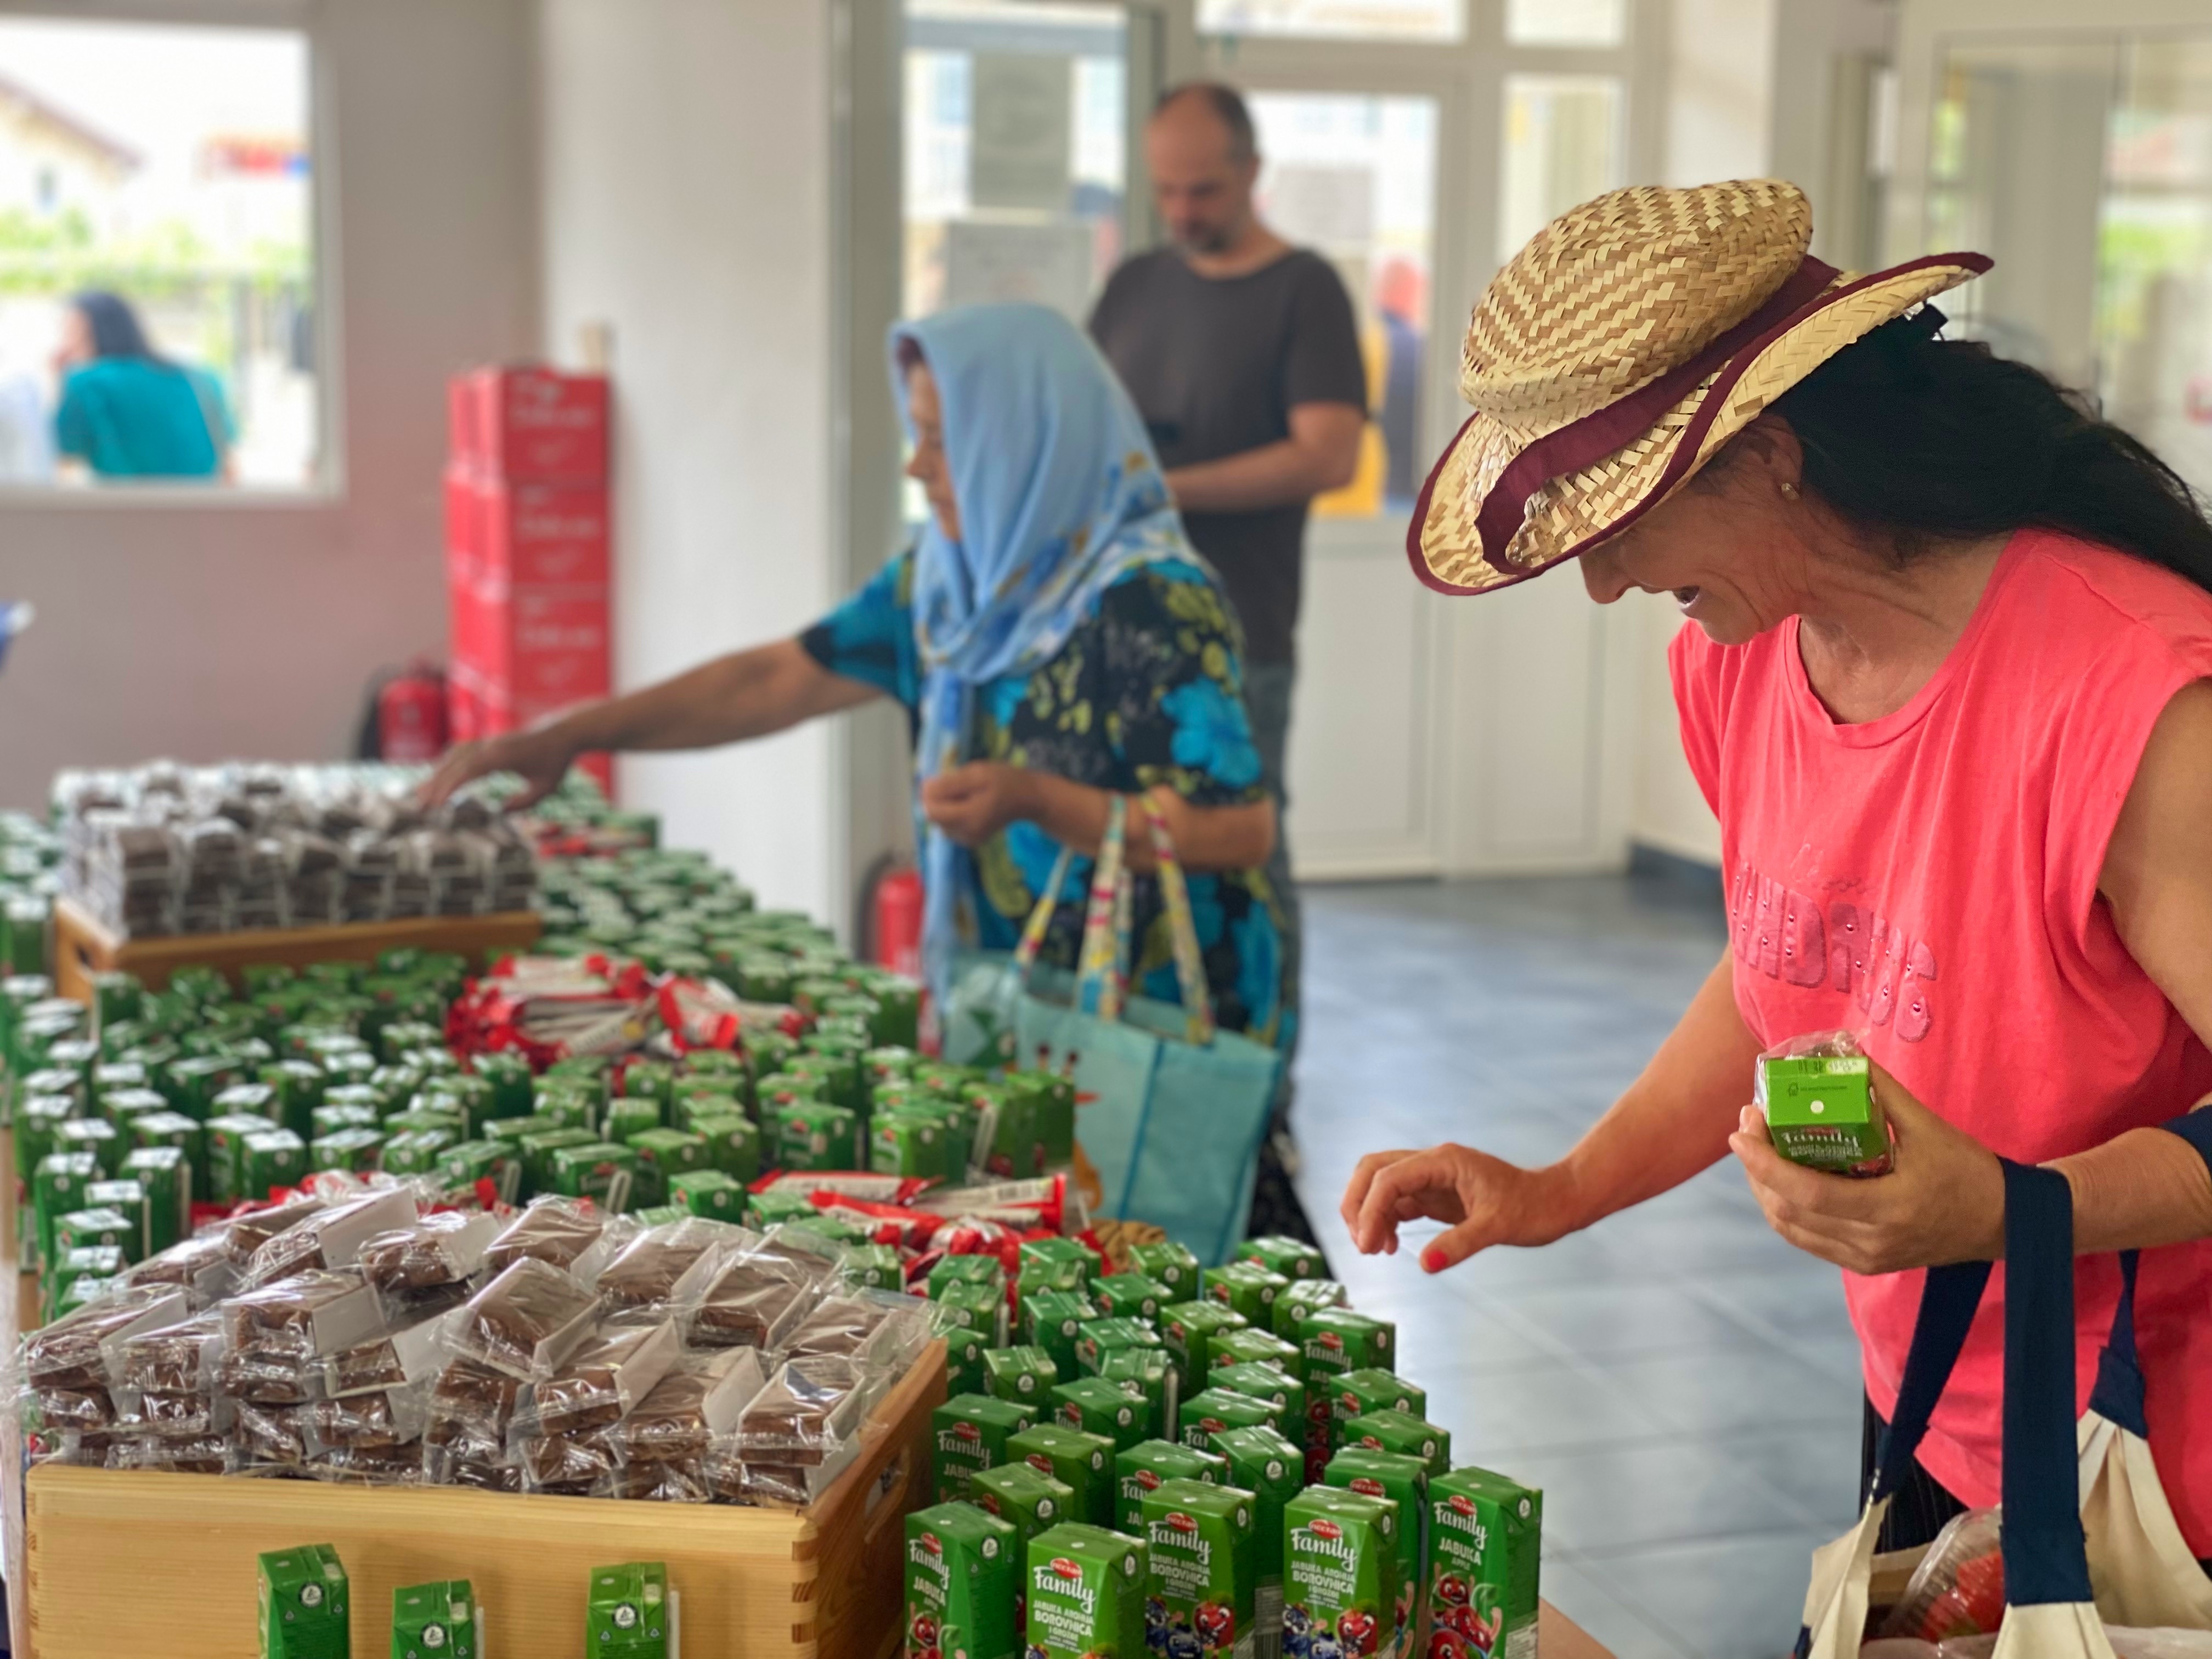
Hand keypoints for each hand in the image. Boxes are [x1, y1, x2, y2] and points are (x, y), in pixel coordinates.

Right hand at [417, 727, 575, 811]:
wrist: (562, 732)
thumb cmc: (555, 761)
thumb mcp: (546, 787)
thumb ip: (524, 803)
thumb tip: (501, 810)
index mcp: (502, 756)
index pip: (468, 771)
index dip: (449, 787)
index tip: (435, 804)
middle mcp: (490, 746)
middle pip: (455, 765)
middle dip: (435, 785)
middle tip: (419, 806)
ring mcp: (487, 742)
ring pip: (454, 757)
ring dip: (437, 774)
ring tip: (421, 794)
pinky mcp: (487, 742)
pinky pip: (461, 752)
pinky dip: (447, 764)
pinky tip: (437, 777)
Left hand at [920, 761, 1034, 847]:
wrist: (1027, 798)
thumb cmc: (1004, 781)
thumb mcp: (976, 774)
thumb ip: (949, 784)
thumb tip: (923, 790)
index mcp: (969, 818)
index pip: (931, 811)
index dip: (931, 794)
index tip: (943, 780)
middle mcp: (967, 834)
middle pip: (935, 818)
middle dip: (940, 800)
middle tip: (960, 786)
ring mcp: (969, 840)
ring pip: (941, 823)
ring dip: (946, 807)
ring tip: (966, 795)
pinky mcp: (971, 841)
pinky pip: (950, 827)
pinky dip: (953, 815)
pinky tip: (969, 805)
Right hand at [1340, 1144, 1580, 1272]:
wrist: (1555, 1202)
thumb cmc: (1533, 1208)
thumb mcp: (1498, 1227)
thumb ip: (1460, 1244)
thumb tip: (1425, 1264)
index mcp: (1444, 1161)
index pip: (1389, 1178)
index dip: (1370, 1210)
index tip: (1367, 1245)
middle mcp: (1432, 1164)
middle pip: (1374, 1170)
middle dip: (1358, 1204)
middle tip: (1360, 1242)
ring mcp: (1432, 1178)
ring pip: (1381, 1186)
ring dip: (1369, 1214)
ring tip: (1375, 1249)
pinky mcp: (1435, 1195)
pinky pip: (1398, 1202)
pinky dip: (1385, 1221)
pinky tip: (1389, 1245)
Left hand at [1729, 1061, 2005, 1272]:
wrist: (2005, 1223)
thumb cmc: (1969, 1171)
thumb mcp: (1929, 1127)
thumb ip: (1884, 1091)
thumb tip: (1846, 1053)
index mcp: (1890, 1207)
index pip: (1807, 1192)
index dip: (1765, 1162)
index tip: (1743, 1128)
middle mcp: (1872, 1241)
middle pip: (1789, 1211)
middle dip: (1756, 1168)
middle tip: (1749, 1126)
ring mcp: (1867, 1258)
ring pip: (1791, 1229)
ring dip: (1764, 1189)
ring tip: (1758, 1148)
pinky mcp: (1865, 1263)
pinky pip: (1808, 1239)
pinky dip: (1785, 1209)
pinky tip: (1780, 1178)